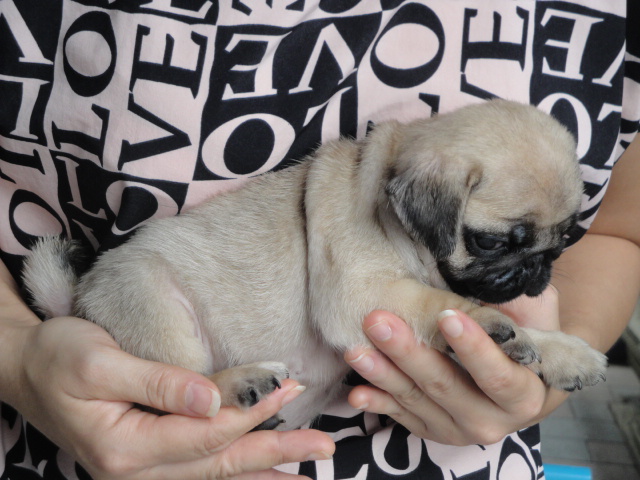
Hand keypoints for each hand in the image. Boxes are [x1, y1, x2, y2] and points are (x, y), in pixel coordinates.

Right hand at [10, 316, 333, 478]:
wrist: (28, 371)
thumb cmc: (59, 358)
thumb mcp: (98, 362)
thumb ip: (157, 382)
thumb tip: (212, 399)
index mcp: (123, 447)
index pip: (203, 434)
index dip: (250, 414)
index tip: (289, 390)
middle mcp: (135, 472)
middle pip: (218, 464)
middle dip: (274, 453)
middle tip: (325, 445)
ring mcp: (142, 474)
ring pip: (214, 475)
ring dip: (264, 469)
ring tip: (310, 469)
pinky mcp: (149, 464)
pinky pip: (201, 475)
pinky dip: (237, 475)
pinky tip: (266, 476)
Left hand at [344, 289, 567, 445]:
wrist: (522, 384)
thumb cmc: (526, 341)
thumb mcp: (536, 320)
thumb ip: (522, 306)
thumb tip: (501, 277)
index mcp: (524, 395)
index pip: (498, 375)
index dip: (473, 347)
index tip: (446, 316)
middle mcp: (492, 421)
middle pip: (446, 387)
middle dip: (409, 353)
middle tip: (379, 322)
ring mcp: (458, 429)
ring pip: (416, 400)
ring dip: (383, 374)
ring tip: (356, 350)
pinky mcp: (432, 430)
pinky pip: (401, 417)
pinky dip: (377, 404)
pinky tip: (356, 393)